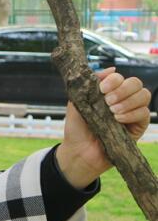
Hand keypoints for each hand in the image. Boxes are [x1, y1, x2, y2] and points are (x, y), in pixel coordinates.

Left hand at [56, 66, 150, 188]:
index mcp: (108, 92)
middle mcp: (123, 100)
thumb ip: (90, 84)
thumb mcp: (77, 102)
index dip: (113, 80)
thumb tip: (111, 69)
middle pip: (136, 83)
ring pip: (144, 95)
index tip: (102, 89)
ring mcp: (132, 113)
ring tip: (112, 112)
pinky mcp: (138, 127)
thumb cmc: (77, 128)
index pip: (120, 77)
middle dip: (122, 89)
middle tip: (108, 101)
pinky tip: (118, 120)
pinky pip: (144, 113)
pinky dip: (132, 114)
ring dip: (128, 101)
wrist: (78, 151)